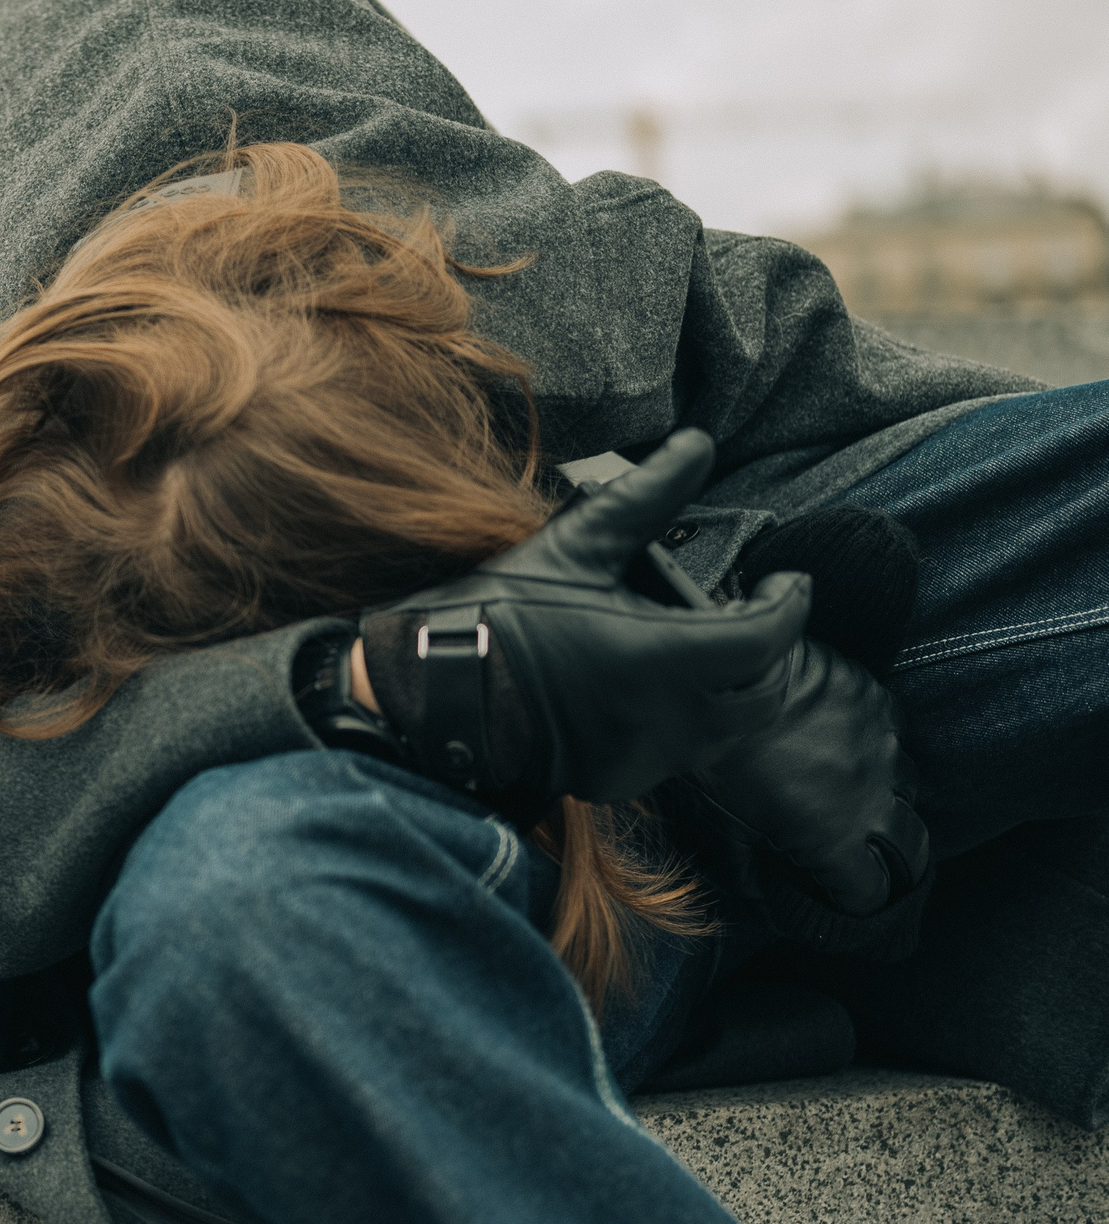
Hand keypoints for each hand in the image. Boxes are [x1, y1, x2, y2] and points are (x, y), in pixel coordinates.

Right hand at [360, 430, 811, 806]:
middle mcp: (666, 719)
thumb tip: (700, 442)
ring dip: (728, 689)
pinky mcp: (617, 780)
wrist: (433, 691)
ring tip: (697, 648)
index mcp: (664, 656)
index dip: (790, 603)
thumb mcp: (575, 542)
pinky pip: (676, 753)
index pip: (768, 637)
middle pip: (762, 695)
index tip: (788, 580)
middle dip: (767, 653)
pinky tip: (646, 688)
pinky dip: (680, 720)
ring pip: (725, 730)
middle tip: (747, 615)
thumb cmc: (501, 612)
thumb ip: (648, 493)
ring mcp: (643, 758)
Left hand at [680, 637, 931, 918]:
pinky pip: (895, 735)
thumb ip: (750, 873)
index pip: (873, 892)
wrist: (717, 672)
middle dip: (897, 863)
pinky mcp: (878, 701)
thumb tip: (768, 901)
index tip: (844, 897)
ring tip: (855, 794)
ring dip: (888, 799)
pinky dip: (878, 748)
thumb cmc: (711, 756)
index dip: (860, 901)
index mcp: (836, 837)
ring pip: (909, 788)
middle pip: (913, 848)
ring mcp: (884, 745)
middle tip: (872, 859)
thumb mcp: (719, 826)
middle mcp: (875, 795)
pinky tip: (847, 742)